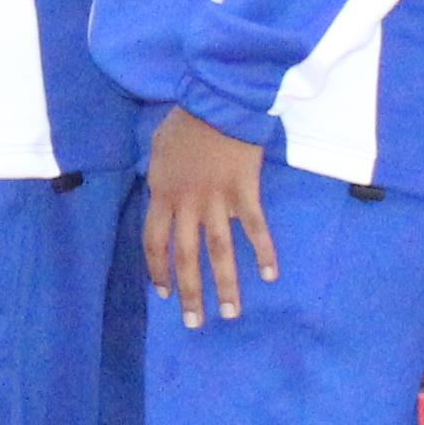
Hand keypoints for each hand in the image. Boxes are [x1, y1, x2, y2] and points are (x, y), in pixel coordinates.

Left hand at [140, 106, 280, 325]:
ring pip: (219, 251)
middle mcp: (188, 204)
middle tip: (196, 323)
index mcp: (162, 194)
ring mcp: (217, 200)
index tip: (165, 294)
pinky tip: (269, 275)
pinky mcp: (245, 192)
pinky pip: (255, 228)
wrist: (218, 101)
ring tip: (231, 313)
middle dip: (191, 293)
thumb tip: (159, 194)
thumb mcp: (158, 150)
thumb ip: (159, 178)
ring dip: (225, 285)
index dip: (158, 271)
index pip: (154, 243)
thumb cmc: (186, 122)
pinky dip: (263, 252)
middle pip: (186, 257)